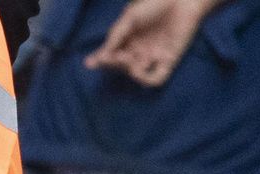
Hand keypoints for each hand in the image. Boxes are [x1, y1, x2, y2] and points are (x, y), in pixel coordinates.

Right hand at [85, 0, 220, 86]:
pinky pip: (157, 79)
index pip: (111, 55)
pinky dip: (146, 79)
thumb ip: (115, 36)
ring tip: (126, 59)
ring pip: (135, 74)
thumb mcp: (129, 17)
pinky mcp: (168, 60)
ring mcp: (153, 56)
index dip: (101, 61)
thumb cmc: (154, 3)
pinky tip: (138, 70)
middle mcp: (139, 50)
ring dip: (127, 69)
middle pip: (121, 66)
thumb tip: (98, 58)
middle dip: (114, 63)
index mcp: (128, 39)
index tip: (91, 63)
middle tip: (114, 56)